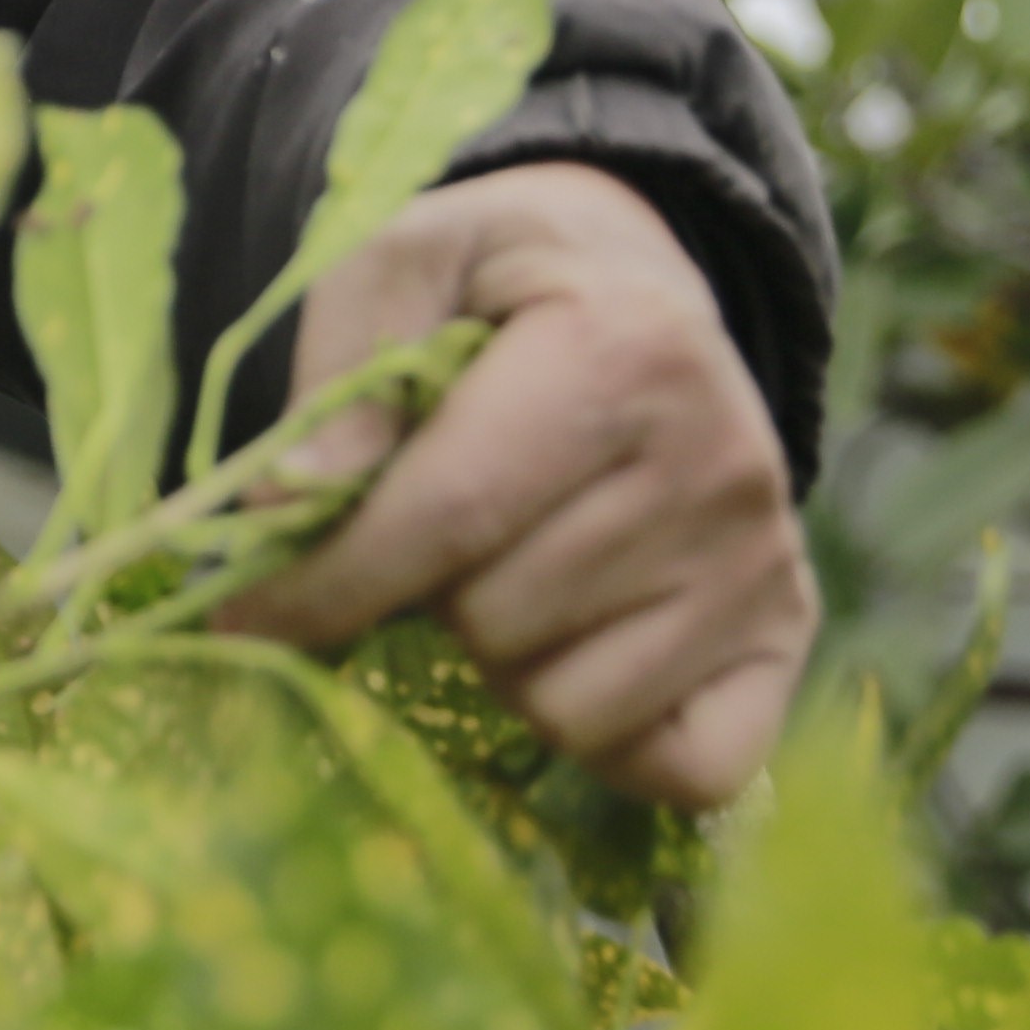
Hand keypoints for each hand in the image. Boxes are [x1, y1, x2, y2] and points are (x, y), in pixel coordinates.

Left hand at [215, 161, 811, 809]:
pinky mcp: (789, 634)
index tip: (240, 615)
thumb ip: (338, 380)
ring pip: (568, 706)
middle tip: (440, 527)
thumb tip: (287, 512)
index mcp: (622, 350)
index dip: (326, 582)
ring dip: (502, 659)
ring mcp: (762, 560)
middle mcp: (719, 463)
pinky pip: (681, 766)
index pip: (449, 514)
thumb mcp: (399, 264)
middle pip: (496, 619)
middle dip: (424, 594)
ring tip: (512, 562)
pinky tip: (575, 646)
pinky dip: (607, 735)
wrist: (639, 275)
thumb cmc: (498, 282)